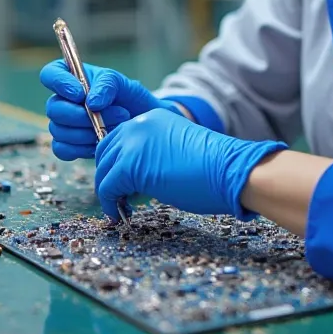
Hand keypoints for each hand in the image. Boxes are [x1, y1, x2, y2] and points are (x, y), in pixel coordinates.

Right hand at [40, 60, 179, 160]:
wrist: (140, 122)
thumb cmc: (128, 98)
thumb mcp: (122, 83)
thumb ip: (107, 85)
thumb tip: (91, 102)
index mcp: (70, 78)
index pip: (50, 74)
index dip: (60, 83)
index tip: (80, 94)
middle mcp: (62, 101)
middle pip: (54, 109)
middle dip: (82, 115)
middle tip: (114, 114)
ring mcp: (63, 124)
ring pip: (59, 131)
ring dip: (87, 132)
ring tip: (114, 127)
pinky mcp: (68, 145)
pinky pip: (63, 149)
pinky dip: (82, 148)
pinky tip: (100, 142)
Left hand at [94, 107, 286, 220]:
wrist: (229, 170)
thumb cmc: (213, 168)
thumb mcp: (176, 151)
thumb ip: (153, 156)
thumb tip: (134, 180)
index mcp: (151, 117)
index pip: (119, 138)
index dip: (116, 163)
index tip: (122, 184)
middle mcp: (138, 124)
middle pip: (105, 152)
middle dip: (108, 176)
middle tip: (118, 198)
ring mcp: (132, 143)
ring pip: (104, 170)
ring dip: (108, 192)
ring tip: (119, 209)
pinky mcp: (129, 165)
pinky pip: (107, 187)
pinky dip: (109, 204)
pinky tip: (120, 215)